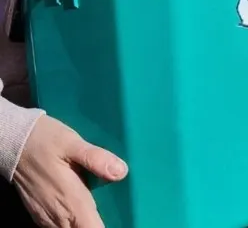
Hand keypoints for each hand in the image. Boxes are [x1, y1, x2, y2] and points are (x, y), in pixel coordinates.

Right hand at [13, 115, 127, 227]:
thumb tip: (121, 172)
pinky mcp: (40, 214)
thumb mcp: (73, 143)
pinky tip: (80, 210)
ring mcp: (47, 217)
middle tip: (110, 210)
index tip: (119, 219)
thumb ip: (96, 159)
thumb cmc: (46, 141)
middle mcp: (59, 215)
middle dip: (96, 224)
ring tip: (96, 211)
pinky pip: (59, 227)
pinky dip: (72, 223)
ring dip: (84, 224)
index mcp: (72, 201)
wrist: (13, 143)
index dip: (103, 227)